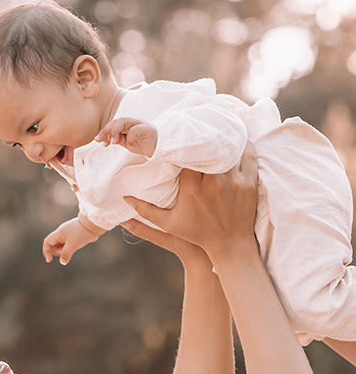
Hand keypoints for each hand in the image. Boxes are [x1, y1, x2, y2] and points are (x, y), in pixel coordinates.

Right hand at [42, 217, 101, 264]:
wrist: (93, 225)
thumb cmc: (82, 232)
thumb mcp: (73, 245)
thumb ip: (66, 254)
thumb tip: (62, 262)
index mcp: (59, 233)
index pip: (47, 242)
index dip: (46, 252)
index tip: (49, 260)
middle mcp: (62, 234)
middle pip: (54, 246)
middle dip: (58, 252)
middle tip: (67, 251)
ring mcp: (68, 236)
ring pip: (61, 247)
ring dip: (65, 251)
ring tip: (74, 247)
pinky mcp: (74, 238)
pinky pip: (68, 246)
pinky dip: (70, 249)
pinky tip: (77, 246)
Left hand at [96, 118, 157, 155]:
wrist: (157, 146)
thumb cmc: (142, 143)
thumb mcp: (127, 143)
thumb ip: (118, 139)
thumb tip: (106, 139)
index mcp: (126, 125)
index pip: (113, 124)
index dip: (104, 131)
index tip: (97, 140)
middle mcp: (132, 122)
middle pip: (117, 121)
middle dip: (107, 130)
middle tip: (100, 140)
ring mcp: (139, 124)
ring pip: (124, 121)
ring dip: (115, 131)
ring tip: (113, 141)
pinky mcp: (146, 129)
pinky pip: (135, 130)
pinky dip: (130, 137)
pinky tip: (129, 145)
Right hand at [123, 143, 258, 261]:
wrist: (230, 245)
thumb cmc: (197, 234)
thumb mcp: (169, 224)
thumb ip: (146, 211)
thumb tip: (125, 197)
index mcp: (192, 188)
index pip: (187, 155)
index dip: (184, 145)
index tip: (181, 139)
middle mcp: (213, 183)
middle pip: (208, 148)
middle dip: (203, 138)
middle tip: (199, 128)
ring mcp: (234, 182)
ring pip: (229, 148)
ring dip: (224, 139)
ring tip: (217, 130)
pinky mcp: (249, 183)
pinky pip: (248, 155)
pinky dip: (243, 145)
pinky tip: (236, 140)